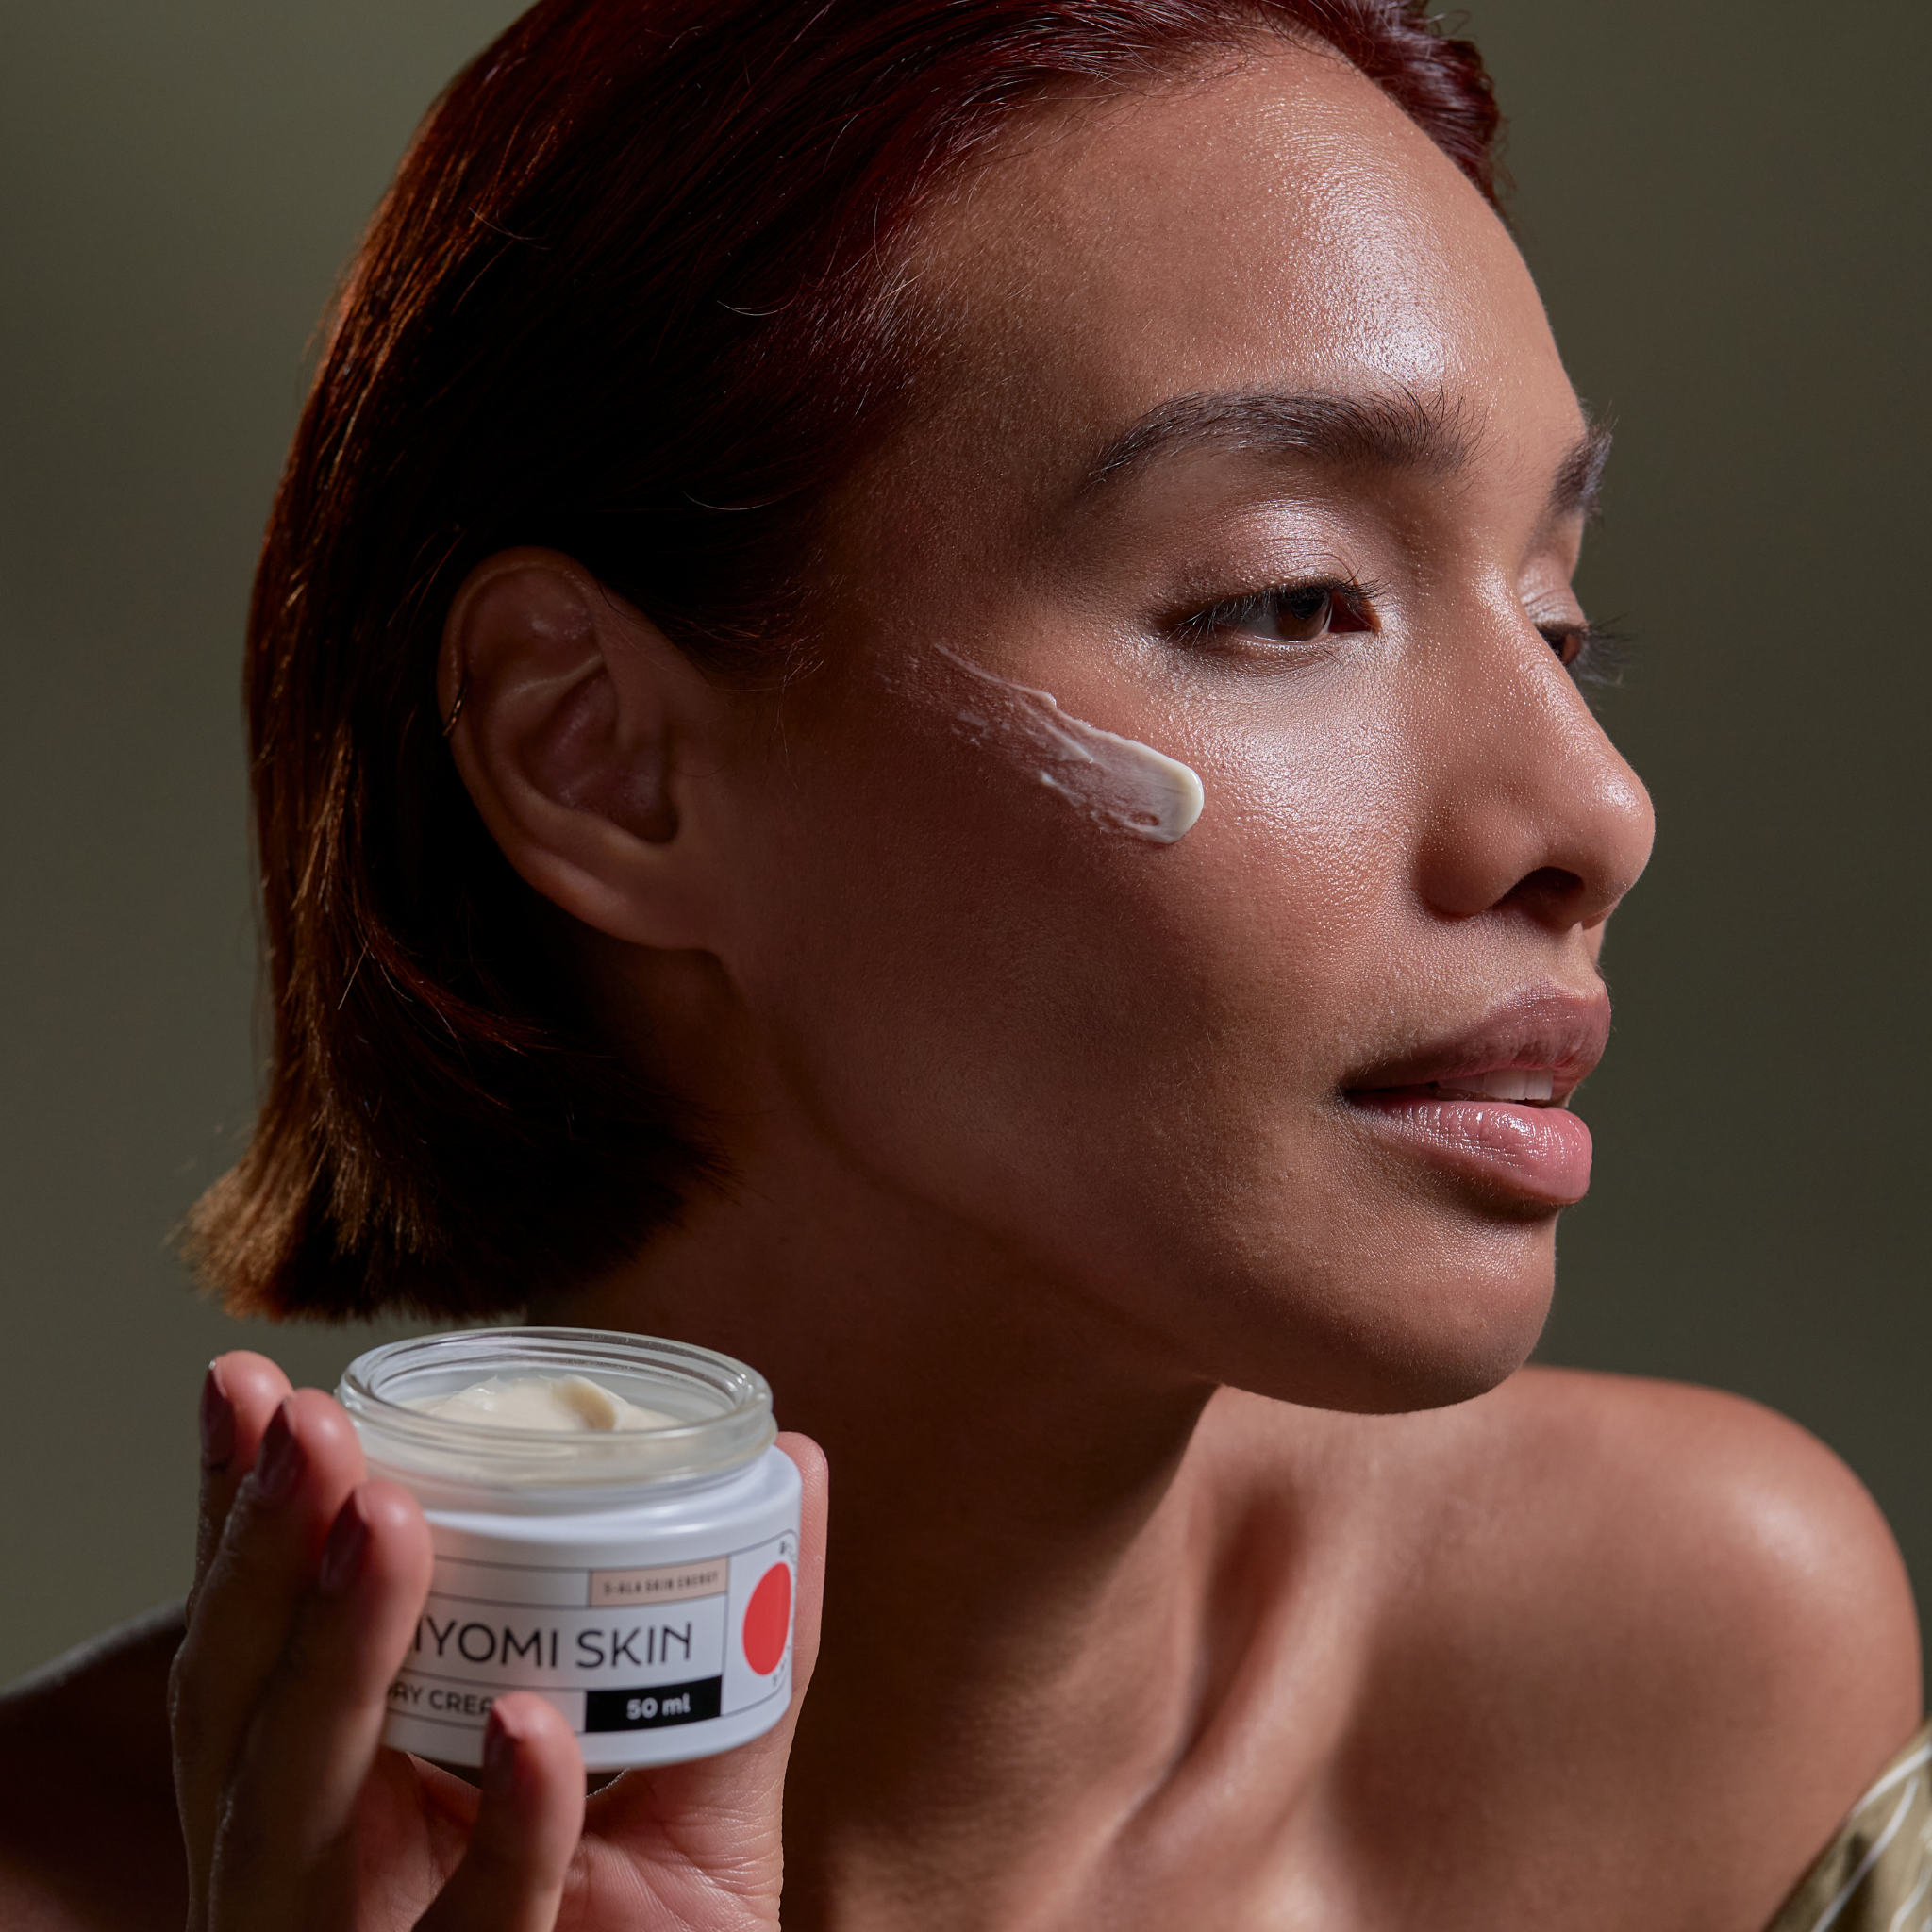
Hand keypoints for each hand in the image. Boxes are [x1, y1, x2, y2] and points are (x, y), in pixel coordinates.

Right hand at [171, 1352, 826, 1930]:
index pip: (261, 1644)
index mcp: (347, 1798)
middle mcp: (314, 1877)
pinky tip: (540, 1724)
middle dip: (261, 1557)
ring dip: (340, 1658)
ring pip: (298, 1816)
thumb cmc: (657, 1930)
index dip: (235, 1522)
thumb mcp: (698, 1775)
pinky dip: (507, 1827)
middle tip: (312, 1426)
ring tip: (393, 1520)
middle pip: (239, 1713)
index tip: (254, 1386)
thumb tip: (797, 1459)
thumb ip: (745, 1634)